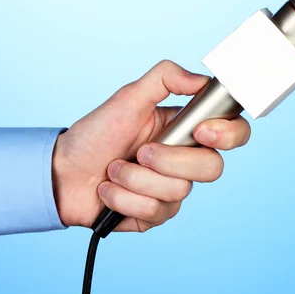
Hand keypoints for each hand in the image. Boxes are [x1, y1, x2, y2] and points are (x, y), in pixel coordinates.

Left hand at [52, 60, 250, 232]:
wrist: (63, 172)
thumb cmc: (95, 134)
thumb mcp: (128, 97)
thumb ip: (165, 78)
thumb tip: (201, 80)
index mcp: (185, 130)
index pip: (232, 133)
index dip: (227, 134)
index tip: (201, 132)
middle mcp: (184, 162)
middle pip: (212, 168)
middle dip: (169, 160)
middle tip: (140, 152)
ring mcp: (171, 191)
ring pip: (178, 191)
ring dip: (134, 179)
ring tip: (113, 170)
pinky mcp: (155, 215)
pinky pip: (155, 211)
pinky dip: (123, 198)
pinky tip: (109, 191)